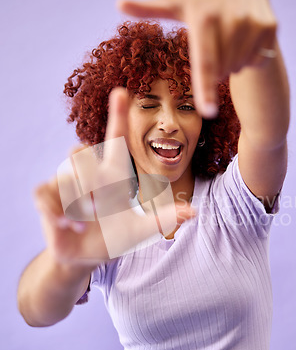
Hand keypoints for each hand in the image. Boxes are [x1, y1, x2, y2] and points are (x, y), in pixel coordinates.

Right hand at [34, 88, 194, 266]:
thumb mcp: (139, 229)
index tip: (122, 92)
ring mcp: (65, 183)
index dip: (117, 116)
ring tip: (85, 222)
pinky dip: (58, 211)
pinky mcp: (47, 197)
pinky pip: (45, 192)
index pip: (114, 139)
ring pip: (66, 174)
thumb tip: (194, 212)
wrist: (84, 257)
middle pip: (81, 151)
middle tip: (99, 206)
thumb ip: (163, 219)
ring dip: (78, 201)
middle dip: (90, 179)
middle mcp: (88, 173)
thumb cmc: (112, 237)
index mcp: (111, 175)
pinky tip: (69, 226)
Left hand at [117, 0, 276, 116]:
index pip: (204, 63)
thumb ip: (149, 8)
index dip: (205, 89)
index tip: (207, 112)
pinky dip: (249, 57)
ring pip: (238, 67)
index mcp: (202, 17)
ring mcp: (253, 21)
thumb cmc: (203, 1)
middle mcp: (229, 18)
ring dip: (232, 63)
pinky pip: (256, 59)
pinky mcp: (270, 25)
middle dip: (217, 68)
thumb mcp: (179, 5)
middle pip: (221, 70)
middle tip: (216, 43)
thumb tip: (117, 3)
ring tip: (230, 38)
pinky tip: (246, 38)